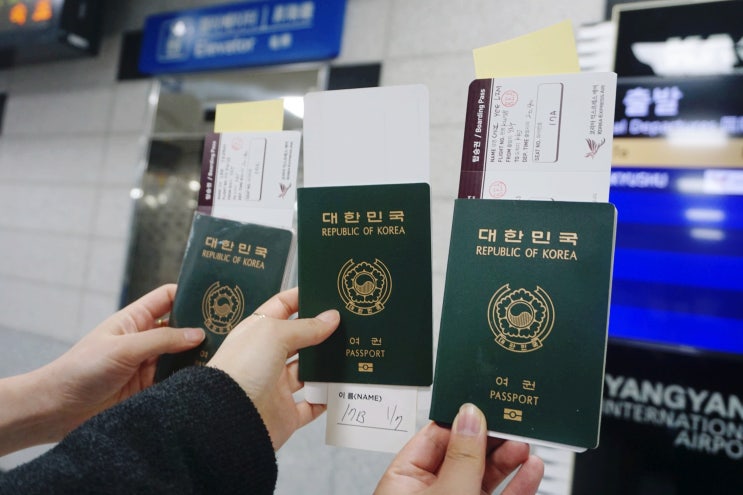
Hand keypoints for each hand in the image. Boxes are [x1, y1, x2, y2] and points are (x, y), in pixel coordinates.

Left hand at [0, 284, 205, 454]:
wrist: (58, 410)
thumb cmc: (81, 370)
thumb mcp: (124, 348)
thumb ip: (163, 340)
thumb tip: (198, 333)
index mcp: (135, 319)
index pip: (168, 297)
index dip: (190, 293)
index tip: (215, 295)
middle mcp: (145, 339)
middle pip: (182, 326)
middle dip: (202, 326)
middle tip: (229, 327)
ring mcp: (149, 364)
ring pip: (183, 355)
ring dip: (198, 355)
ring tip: (224, 354)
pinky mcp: (150, 388)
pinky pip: (177, 380)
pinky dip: (190, 378)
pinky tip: (206, 378)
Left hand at [207, 287, 339, 450]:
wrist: (229, 418)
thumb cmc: (243, 366)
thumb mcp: (274, 334)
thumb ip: (306, 326)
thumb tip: (332, 318)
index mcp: (258, 333)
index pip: (281, 308)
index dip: (301, 298)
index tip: (325, 291)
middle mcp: (267, 357)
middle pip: (300, 340)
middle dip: (321, 332)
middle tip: (348, 322)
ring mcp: (278, 387)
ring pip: (309, 373)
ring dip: (327, 365)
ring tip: (352, 352)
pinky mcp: (287, 413)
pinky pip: (313, 405)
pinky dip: (327, 399)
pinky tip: (342, 387)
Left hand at [374, 404, 543, 494]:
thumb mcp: (447, 493)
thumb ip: (462, 457)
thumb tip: (471, 416)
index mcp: (404, 479)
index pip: (435, 436)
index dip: (463, 420)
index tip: (487, 404)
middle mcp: (428, 491)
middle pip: (464, 454)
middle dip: (491, 438)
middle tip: (513, 421)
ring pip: (484, 476)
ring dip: (508, 460)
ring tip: (525, 442)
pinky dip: (517, 485)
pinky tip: (531, 470)